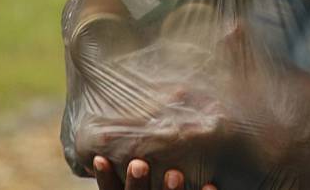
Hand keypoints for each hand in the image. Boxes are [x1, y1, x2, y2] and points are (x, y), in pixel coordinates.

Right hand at [92, 156, 215, 189]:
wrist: (198, 183)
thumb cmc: (162, 175)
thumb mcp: (142, 170)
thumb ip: (135, 157)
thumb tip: (114, 126)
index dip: (105, 178)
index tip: (99, 157)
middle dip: (137, 184)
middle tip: (139, 163)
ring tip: (174, 174)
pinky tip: (210, 185)